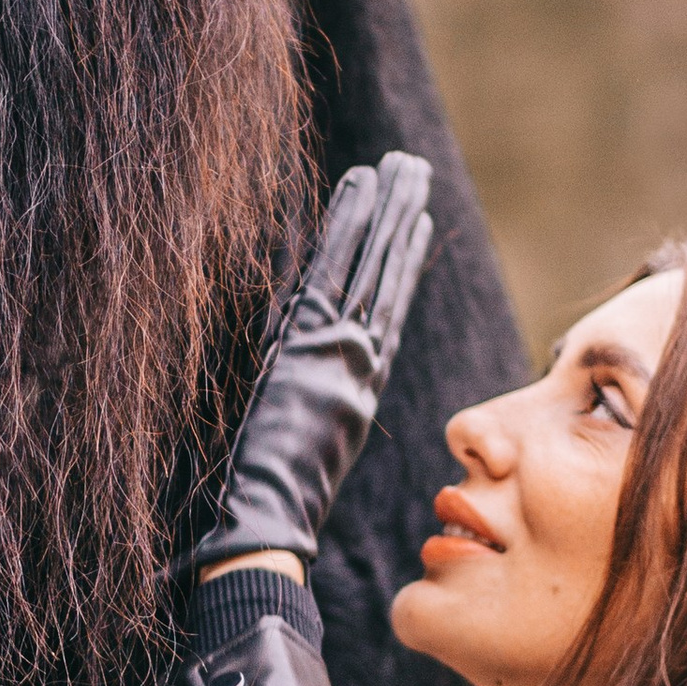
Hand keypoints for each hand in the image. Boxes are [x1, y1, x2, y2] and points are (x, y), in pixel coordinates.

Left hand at [183, 154, 433, 588]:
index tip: (416, 222)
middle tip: (416, 171)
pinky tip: (361, 188)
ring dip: (385, 210)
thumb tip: (302, 392)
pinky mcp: (311, 341)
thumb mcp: (298, 452)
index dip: (402, 263)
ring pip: (368, 266)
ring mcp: (338, 350)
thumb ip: (310, 414)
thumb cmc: (275, 506)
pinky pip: (333, 270)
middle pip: (384, 278)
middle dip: (401, 220)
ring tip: (401, 165)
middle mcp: (356, 363)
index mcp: (356, 389)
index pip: (385, 312)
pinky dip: (349, 228)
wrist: (270, 520)